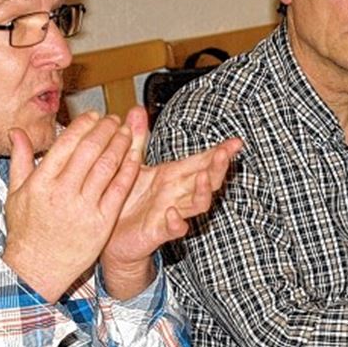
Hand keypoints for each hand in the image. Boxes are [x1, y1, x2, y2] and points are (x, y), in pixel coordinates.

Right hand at [3, 111, 138, 302]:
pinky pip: (119, 189)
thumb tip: (16, 131)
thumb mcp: (15, 194)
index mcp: (40, 183)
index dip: (84, 125)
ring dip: (120, 144)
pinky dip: (128, 169)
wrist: (37, 269)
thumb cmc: (25, 231)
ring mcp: (83, 208)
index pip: (66, 143)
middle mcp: (62, 192)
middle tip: (114, 120)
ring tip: (127, 132)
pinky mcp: (102, 222)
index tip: (95, 116)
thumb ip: (20, 160)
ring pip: (107, 166)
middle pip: (90, 150)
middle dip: (106, 130)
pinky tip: (135, 156)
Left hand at [100, 107, 242, 297]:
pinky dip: (176, 222)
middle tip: (223, 154)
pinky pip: (173, 229)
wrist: (111, 237)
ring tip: (203, 179)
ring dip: (203, 192)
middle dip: (217, 167)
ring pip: (198, 204)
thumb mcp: (130, 164)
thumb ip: (137, 138)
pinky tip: (173, 214)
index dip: (220, 152)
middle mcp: (177, 193)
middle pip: (207, 180)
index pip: (201, 161)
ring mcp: (171, 212)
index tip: (236, 142)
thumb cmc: (125, 200)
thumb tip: (137, 110)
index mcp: (172, 175)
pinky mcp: (158, 231)